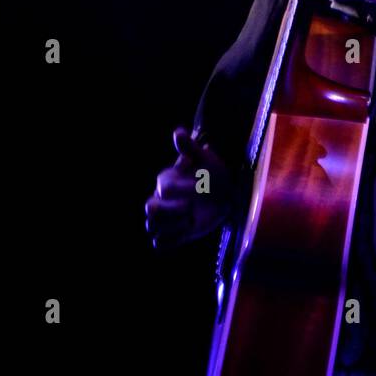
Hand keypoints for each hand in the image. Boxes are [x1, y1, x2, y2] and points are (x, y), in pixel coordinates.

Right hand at [145, 127, 233, 249]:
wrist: (225, 196)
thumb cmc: (213, 174)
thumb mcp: (205, 160)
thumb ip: (190, 148)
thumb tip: (178, 132)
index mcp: (167, 180)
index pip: (165, 188)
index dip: (185, 189)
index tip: (204, 186)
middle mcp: (161, 199)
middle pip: (150, 210)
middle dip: (172, 211)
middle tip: (191, 208)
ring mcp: (166, 218)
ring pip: (152, 227)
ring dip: (173, 226)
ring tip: (191, 219)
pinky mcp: (173, 234)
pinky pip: (160, 243)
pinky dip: (172, 239)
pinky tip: (189, 229)